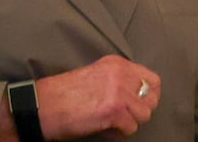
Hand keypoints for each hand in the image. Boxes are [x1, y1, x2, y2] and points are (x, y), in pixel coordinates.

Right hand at [36, 55, 160, 137]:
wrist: (45, 105)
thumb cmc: (65, 94)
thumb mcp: (96, 76)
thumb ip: (118, 80)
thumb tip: (139, 96)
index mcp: (116, 64)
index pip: (152, 79)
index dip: (149, 95)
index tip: (139, 104)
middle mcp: (121, 74)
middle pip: (152, 99)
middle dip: (140, 111)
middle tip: (123, 116)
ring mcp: (119, 91)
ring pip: (144, 115)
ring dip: (129, 122)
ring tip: (111, 122)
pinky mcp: (114, 110)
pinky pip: (131, 128)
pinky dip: (119, 133)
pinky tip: (104, 128)